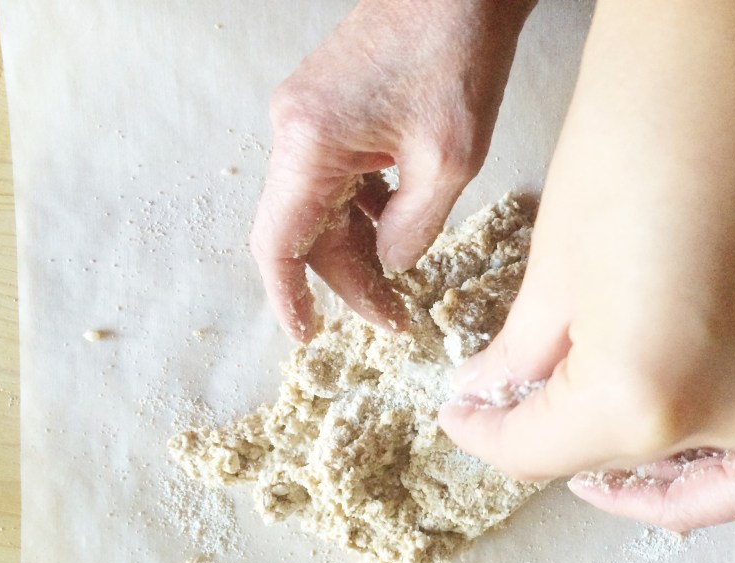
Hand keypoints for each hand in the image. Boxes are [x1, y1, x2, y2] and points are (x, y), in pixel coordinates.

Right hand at [250, 0, 535, 341]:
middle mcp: (294, 131)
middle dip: (348, 281)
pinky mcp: (331, 111)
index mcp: (310, 143)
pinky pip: (337, 179)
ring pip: (322, 207)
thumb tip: (390, 267)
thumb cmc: (457, 53)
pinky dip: (365, 212)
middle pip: (304, 231)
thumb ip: (414, 228)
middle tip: (394, 318)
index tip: (308, 336)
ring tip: (402, 287)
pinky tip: (400, 230)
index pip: (277, 243)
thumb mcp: (448, 160)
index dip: (288, 298)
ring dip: (359, 250)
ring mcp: (309, 118)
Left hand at [440, 0, 734, 479]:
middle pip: (604, 447)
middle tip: (499, 381)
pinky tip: (632, 330)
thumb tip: (494, 391)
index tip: (459, 411)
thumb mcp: (556, 262)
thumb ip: (523, 353)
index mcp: (646, 399)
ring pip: (662, 426)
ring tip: (561, 349)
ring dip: (604, 402)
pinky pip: (713, 391)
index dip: (485, 434)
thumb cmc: (642, 125)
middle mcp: (725, 414)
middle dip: (544, 420)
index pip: (536, 454)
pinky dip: (663, 377)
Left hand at [568, 220, 734, 529]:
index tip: (577, 484)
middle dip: (639, 476)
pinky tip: (675, 417)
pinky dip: (707, 450)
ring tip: (618, 429)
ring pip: (718, 482)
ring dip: (672, 460)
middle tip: (584, 450)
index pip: (678, 506)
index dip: (620, 498)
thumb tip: (632, 408)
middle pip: (696, 499)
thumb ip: (703, 395)